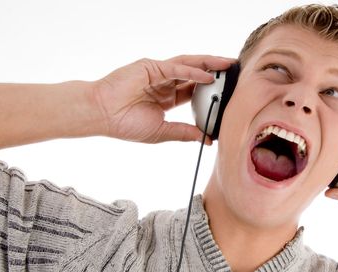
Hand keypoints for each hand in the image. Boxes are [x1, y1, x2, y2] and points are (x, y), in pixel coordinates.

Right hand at [93, 55, 232, 143]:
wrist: (102, 116)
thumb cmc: (126, 124)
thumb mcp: (162, 132)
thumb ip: (185, 133)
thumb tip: (208, 140)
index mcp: (167, 97)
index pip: (194, 90)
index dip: (211, 90)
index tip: (229, 92)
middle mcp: (164, 82)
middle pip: (195, 74)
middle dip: (215, 71)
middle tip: (235, 70)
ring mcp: (157, 73)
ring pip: (188, 65)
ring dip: (208, 64)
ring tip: (227, 65)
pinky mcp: (150, 67)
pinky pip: (175, 68)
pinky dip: (192, 71)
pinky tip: (207, 76)